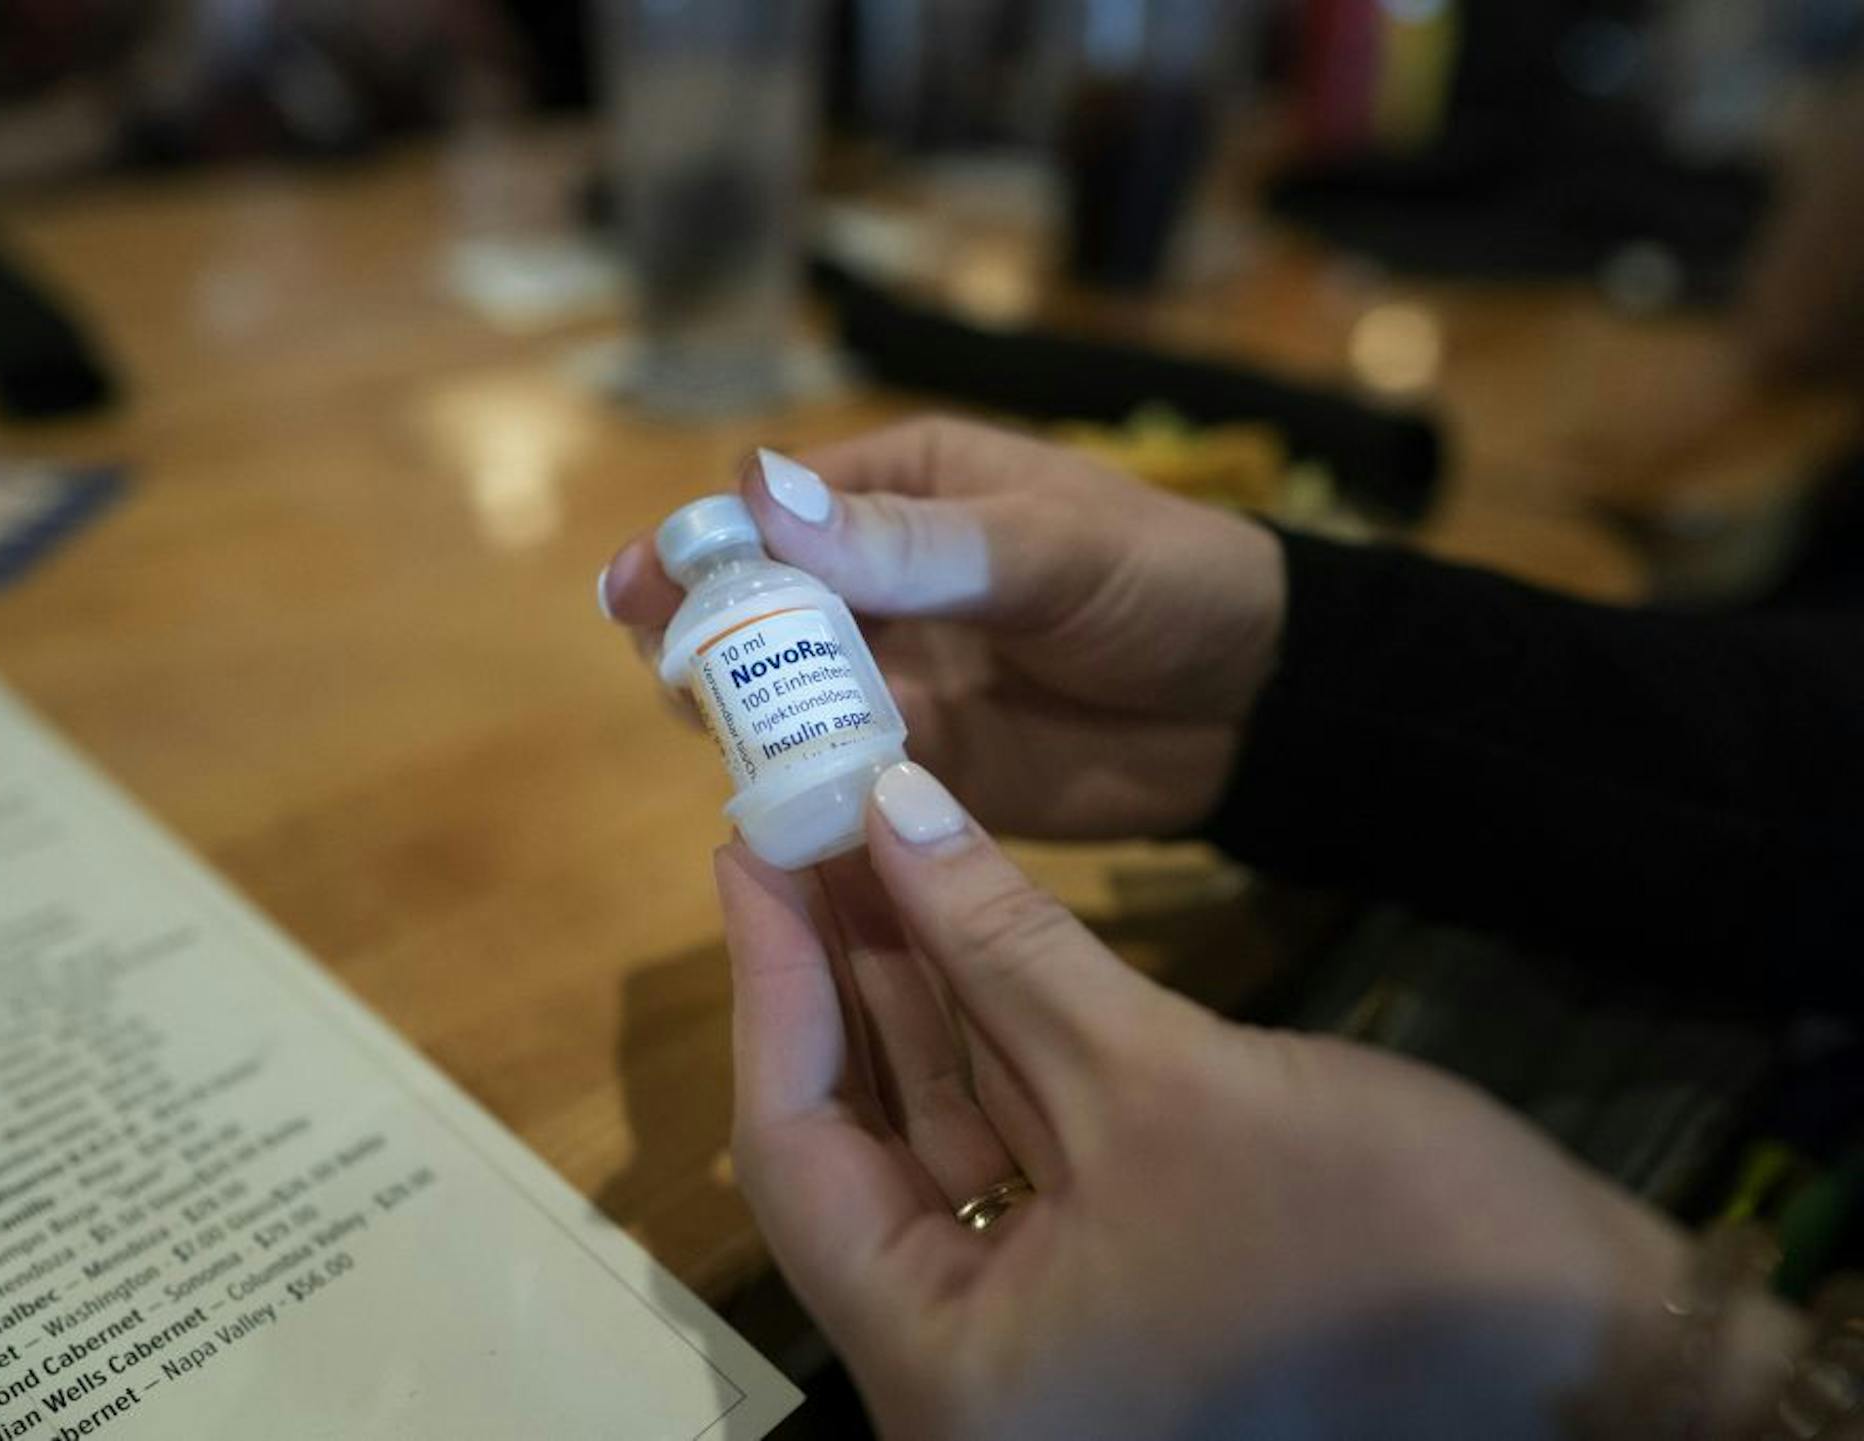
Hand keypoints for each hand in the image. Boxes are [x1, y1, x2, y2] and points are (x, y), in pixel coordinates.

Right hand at [599, 417, 1284, 837]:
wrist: (1259, 705)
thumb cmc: (1164, 581)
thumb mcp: (1046, 545)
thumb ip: (911, 539)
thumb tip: (761, 497)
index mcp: (900, 489)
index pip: (773, 515)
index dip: (703, 548)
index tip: (639, 588)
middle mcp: (877, 585)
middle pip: (755, 610)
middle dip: (704, 638)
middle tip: (673, 673)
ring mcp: (893, 681)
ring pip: (778, 698)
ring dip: (740, 715)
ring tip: (714, 732)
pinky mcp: (918, 769)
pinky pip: (833, 776)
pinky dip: (796, 789)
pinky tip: (766, 801)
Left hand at [719, 760, 1794, 1438]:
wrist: (1599, 1345)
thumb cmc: (1372, 1240)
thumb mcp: (1159, 1078)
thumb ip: (1002, 942)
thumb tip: (886, 806)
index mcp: (952, 1378)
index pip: (796, 1153)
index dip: (772, 983)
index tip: (749, 842)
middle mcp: (976, 1371)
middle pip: (860, 1139)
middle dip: (838, 971)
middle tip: (800, 818)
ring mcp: (1051, 1328)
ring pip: (938, 1130)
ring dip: (910, 983)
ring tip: (865, 831)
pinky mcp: (1117, 1276)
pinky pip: (1015, 1142)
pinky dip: (989, 1028)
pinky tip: (957, 909)